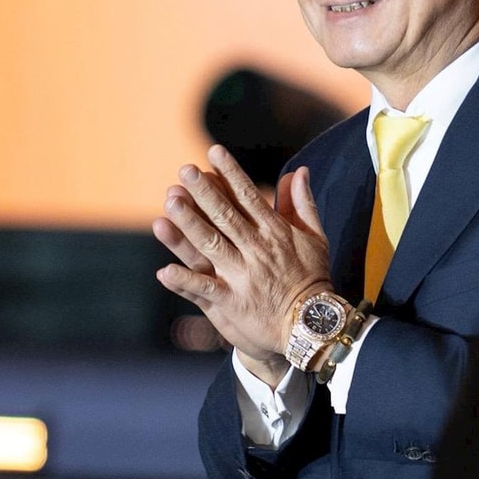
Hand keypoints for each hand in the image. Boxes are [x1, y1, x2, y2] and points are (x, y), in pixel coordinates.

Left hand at [153, 146, 331, 382]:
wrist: (311, 326)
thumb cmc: (312, 279)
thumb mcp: (314, 238)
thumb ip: (302, 204)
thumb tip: (299, 171)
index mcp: (275, 232)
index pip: (249, 197)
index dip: (231, 174)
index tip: (213, 152)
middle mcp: (257, 250)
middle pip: (226, 216)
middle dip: (205, 193)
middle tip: (185, 171)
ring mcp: (243, 276)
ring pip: (211, 245)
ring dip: (189, 225)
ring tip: (170, 204)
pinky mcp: (233, 303)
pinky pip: (205, 290)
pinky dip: (185, 281)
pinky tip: (164, 271)